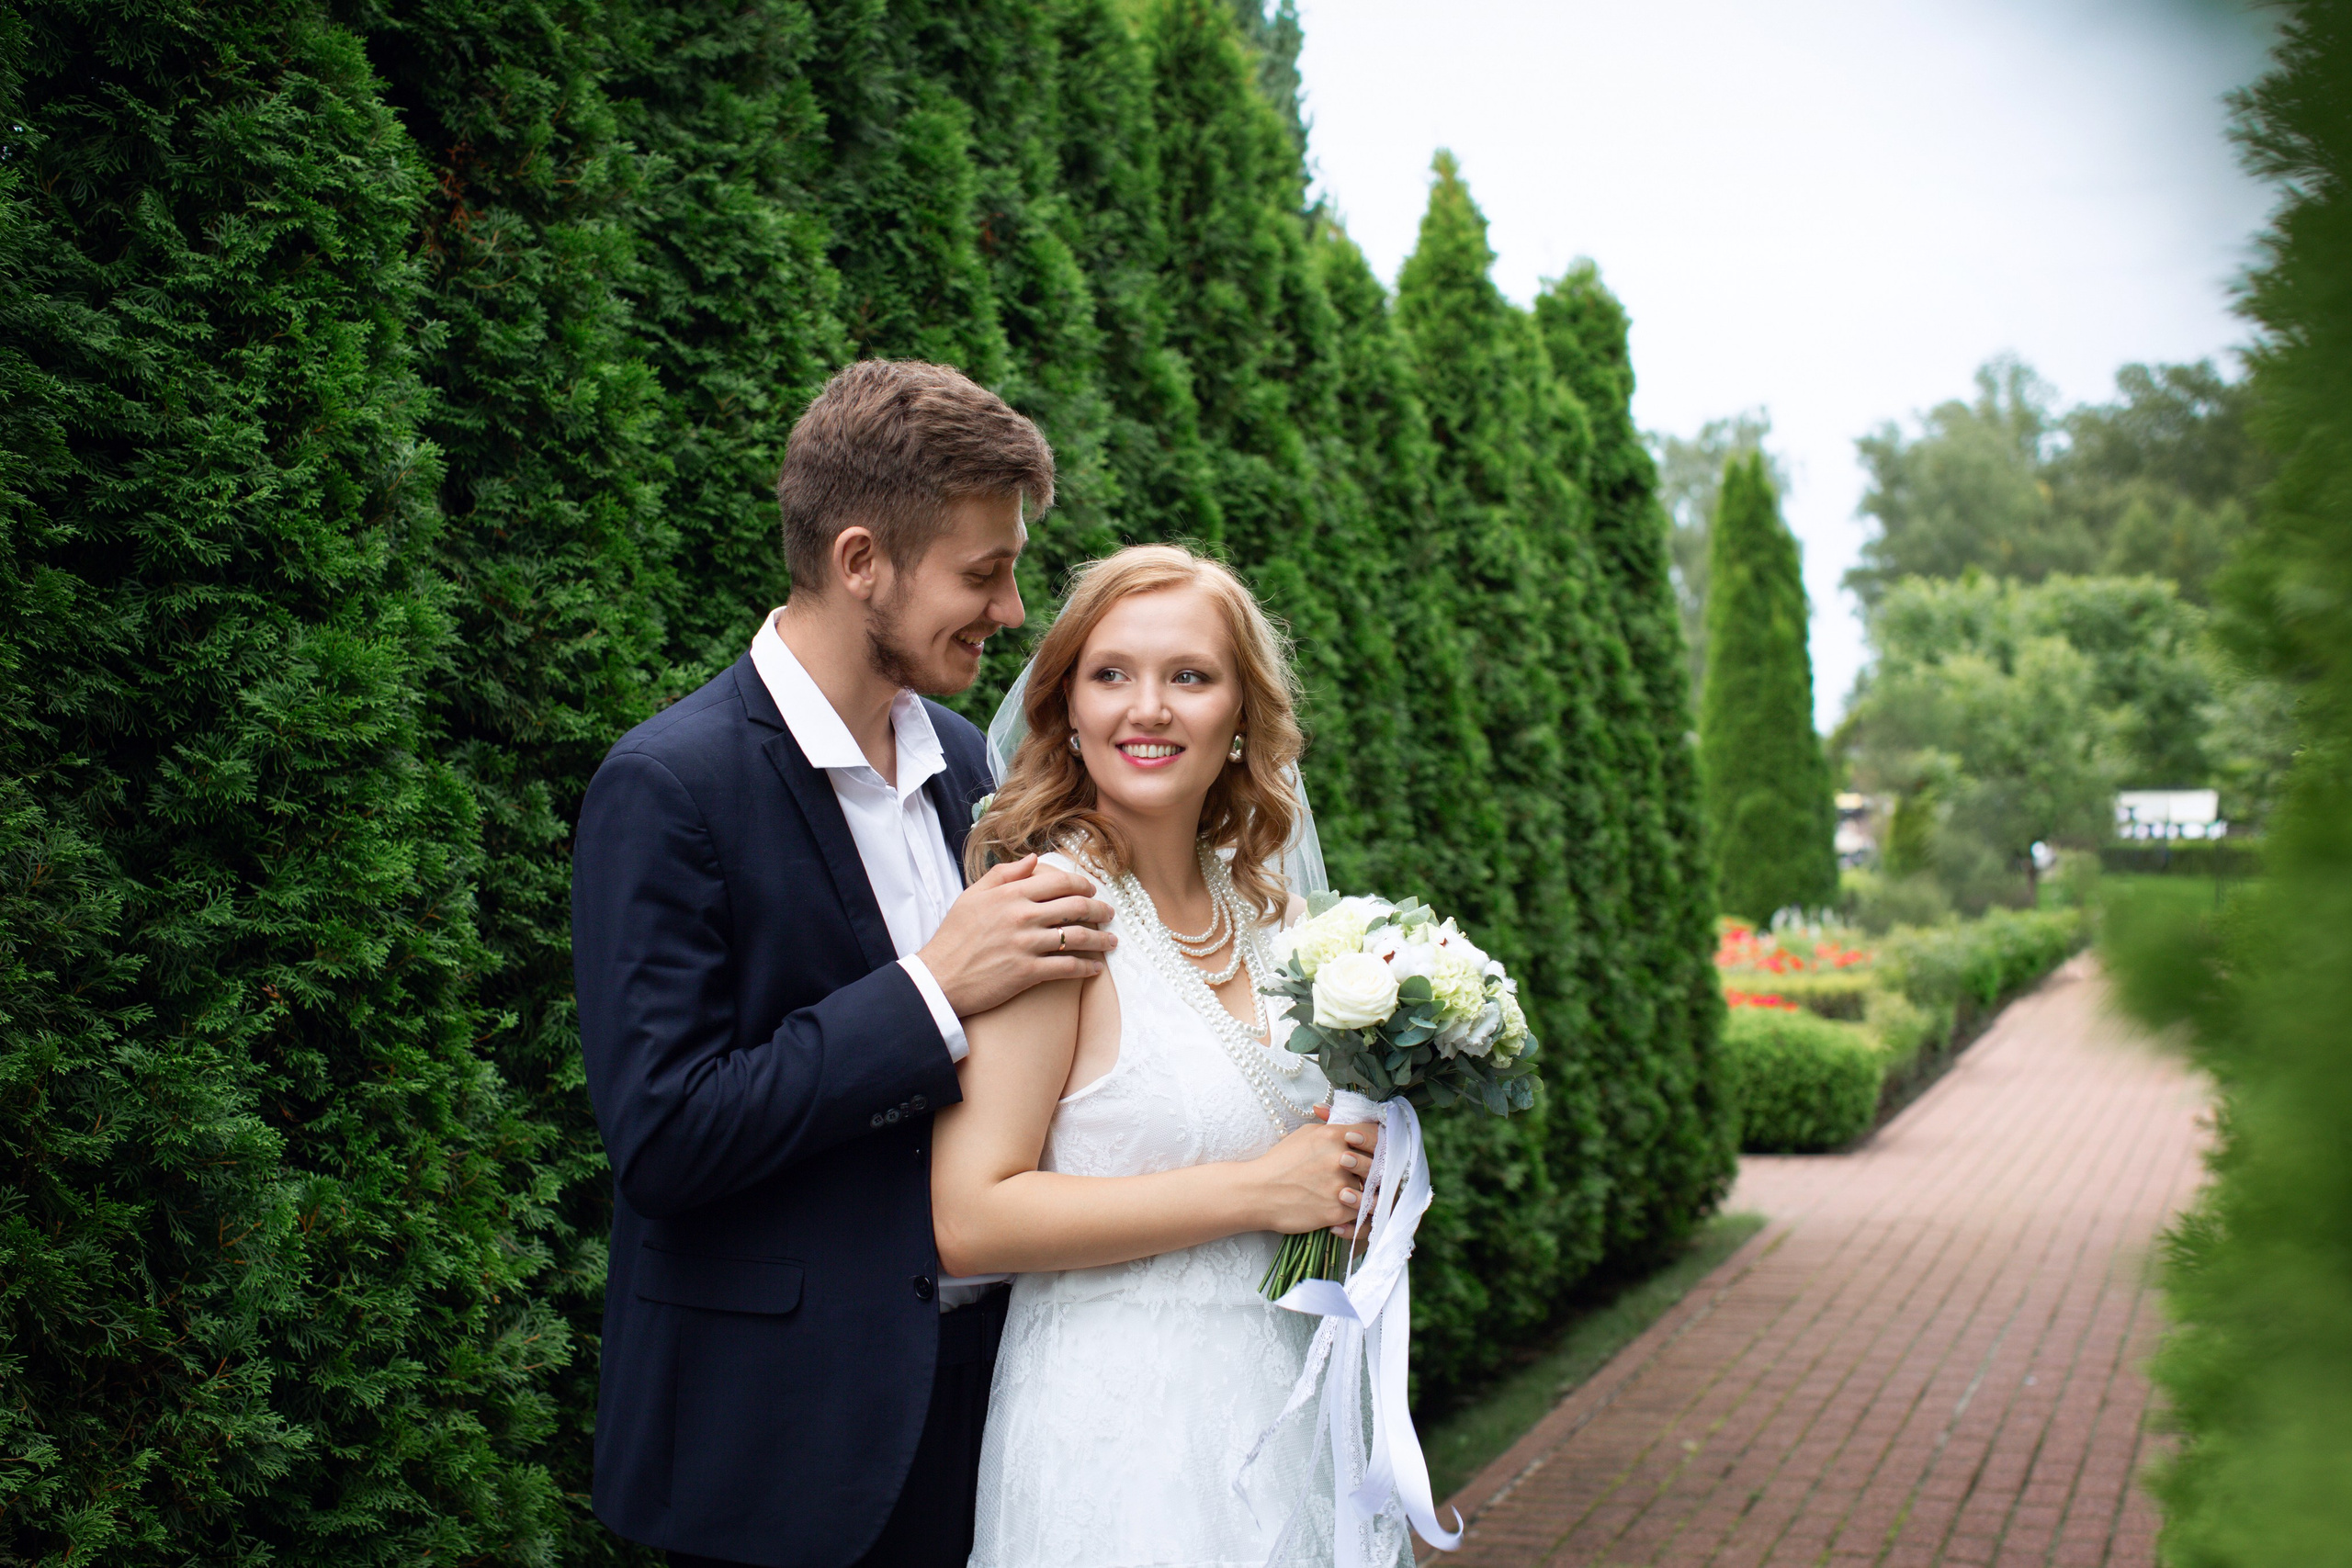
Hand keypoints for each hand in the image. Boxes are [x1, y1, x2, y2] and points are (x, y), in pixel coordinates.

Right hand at [919, 854, 1118, 1017]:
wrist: (940, 976)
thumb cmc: (954, 935)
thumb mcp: (972, 895)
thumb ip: (1004, 874)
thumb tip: (1033, 860)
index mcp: (1012, 894)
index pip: (1061, 882)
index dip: (1084, 886)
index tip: (1093, 892)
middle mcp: (1023, 916)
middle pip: (1077, 907)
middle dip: (1100, 910)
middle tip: (1110, 914)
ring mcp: (1027, 944)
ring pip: (1077, 937)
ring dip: (1101, 940)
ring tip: (1111, 942)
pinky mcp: (1028, 971)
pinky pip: (1067, 967)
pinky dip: (1086, 968)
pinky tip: (1095, 968)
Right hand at [1244, 1119, 1379, 1236]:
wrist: (1257, 1193)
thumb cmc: (1280, 1162)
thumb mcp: (1305, 1134)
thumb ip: (1332, 1127)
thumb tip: (1351, 1124)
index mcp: (1334, 1135)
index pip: (1374, 1134)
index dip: (1378, 1143)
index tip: (1375, 1151)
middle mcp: (1341, 1158)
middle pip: (1378, 1163)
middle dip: (1375, 1170)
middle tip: (1369, 1176)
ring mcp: (1340, 1186)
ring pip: (1373, 1190)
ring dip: (1368, 1194)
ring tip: (1358, 1195)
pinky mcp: (1337, 1211)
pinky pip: (1361, 1213)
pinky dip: (1356, 1213)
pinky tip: (1344, 1209)